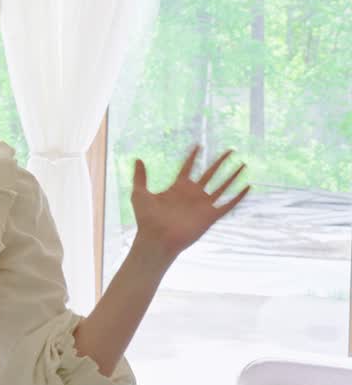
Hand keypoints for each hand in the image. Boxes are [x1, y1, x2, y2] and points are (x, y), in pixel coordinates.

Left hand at [132, 146, 249, 257]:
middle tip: (230, 150)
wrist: (156, 239)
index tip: (199, 145)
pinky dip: (238, 196)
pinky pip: (228, 204)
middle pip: (210, 173)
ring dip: (233, 175)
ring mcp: (202, 205)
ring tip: (243, 164)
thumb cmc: (146, 219)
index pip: (188, 167)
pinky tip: (248, 186)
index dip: (193, 156)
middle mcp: (192, 194)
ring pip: (222, 186)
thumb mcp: (139, 194)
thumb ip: (140, 177)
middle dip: (220, 162)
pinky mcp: (210, 216)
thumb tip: (137, 159)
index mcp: (177, 187)